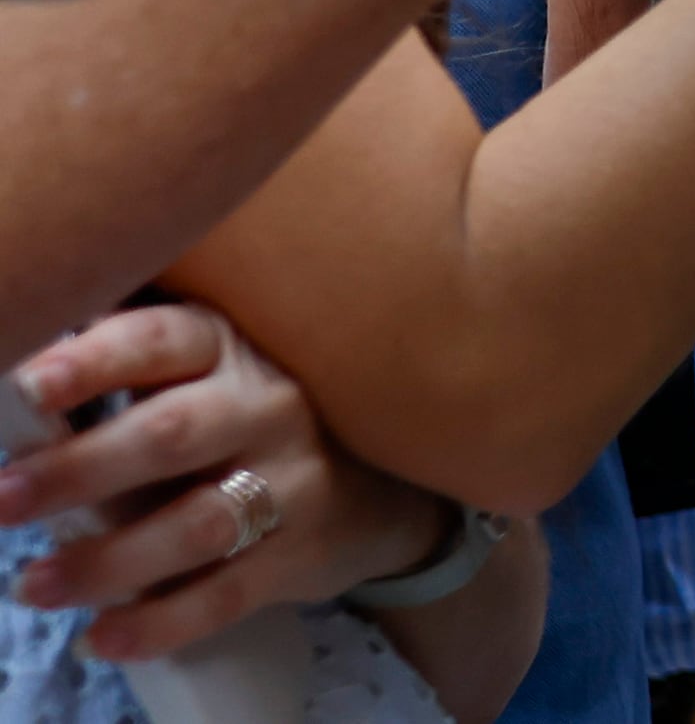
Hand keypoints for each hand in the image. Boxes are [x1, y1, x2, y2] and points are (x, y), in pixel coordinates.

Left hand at [0, 304, 448, 656]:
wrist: (374, 488)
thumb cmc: (244, 423)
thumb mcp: (201, 382)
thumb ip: (124, 396)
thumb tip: (18, 418)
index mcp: (229, 349)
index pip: (162, 341)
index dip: (98, 359)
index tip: (33, 383)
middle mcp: (269, 404)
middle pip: (172, 433)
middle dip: (81, 467)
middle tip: (3, 498)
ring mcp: (294, 480)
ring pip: (198, 522)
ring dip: (108, 558)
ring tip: (31, 586)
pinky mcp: (303, 552)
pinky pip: (227, 593)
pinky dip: (160, 622)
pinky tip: (101, 637)